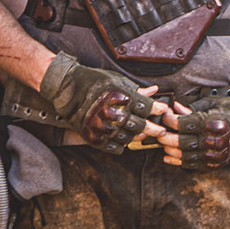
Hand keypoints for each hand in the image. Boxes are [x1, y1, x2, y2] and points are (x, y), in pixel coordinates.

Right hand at [40, 53, 163, 151]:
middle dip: (153, 129)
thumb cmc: (93, 82)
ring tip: (142, 134)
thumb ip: (136, 90)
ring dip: (137, 137)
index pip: (145, 107)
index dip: (157, 110)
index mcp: (119, 97)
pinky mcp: (93, 137)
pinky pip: (114, 147)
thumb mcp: (117, 81)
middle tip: (161, 130)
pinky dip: (122, 144)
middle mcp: (110, 112)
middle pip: (139, 126)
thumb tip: (154, 91)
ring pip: (128, 138)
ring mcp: (101, 126)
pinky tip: (126, 139)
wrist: (66, 89)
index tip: (163, 111)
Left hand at [158, 87, 229, 169]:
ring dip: (170, 149)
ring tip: (163, 143)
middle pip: (183, 141)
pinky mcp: (215, 162)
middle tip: (157, 132)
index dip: (170, 120)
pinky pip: (193, 164)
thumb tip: (173, 107)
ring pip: (186, 154)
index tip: (164, 115)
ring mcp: (215, 153)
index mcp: (214, 122)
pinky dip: (178, 161)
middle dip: (166, 136)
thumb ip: (192, 109)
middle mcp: (215, 139)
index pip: (185, 124)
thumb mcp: (213, 104)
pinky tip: (168, 156)